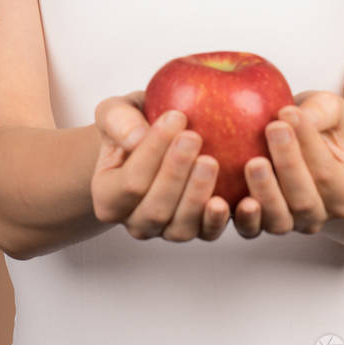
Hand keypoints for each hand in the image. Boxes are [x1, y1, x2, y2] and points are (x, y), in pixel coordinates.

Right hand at [91, 90, 230, 241]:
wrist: (152, 139)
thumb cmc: (133, 124)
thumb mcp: (115, 112)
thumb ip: (118, 121)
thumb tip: (137, 138)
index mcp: (108, 196)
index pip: (130, 182)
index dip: (153, 151)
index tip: (176, 116)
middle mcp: (135, 221)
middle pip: (156, 209)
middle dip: (176, 173)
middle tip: (194, 137)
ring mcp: (166, 230)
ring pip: (181, 227)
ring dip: (197, 196)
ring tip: (210, 161)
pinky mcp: (197, 229)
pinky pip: (208, 232)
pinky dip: (220, 218)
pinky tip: (235, 197)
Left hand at [233, 91, 343, 238]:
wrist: (296, 148)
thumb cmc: (314, 127)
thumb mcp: (328, 111)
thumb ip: (321, 111)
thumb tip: (293, 113)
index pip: (327, 170)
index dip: (308, 142)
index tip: (288, 111)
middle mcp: (317, 215)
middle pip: (304, 199)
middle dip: (288, 163)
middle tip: (273, 128)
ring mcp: (287, 224)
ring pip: (278, 219)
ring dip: (265, 191)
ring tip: (253, 162)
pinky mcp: (257, 226)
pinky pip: (249, 229)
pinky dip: (239, 216)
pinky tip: (225, 196)